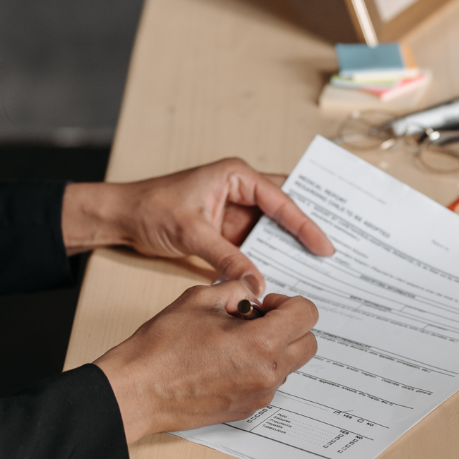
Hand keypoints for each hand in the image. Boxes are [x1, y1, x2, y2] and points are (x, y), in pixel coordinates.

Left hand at [62, 157, 333, 298]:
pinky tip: (285, 276)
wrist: (122, 217)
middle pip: (284, 211)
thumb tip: (256, 282)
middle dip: (307, 231)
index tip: (325, 247)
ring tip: (318, 271)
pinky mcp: (227, 231)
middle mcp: (240, 189)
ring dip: (290, 249)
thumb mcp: (191, 233)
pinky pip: (256, 245)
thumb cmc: (150, 209)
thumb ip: (226, 257)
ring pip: (272, 231)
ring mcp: (234, 211)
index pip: (280, 199)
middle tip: (337, 256)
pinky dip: (269, 259)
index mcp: (236, 175)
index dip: (305, 224)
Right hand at [94, 280, 318, 442]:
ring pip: (289, 364)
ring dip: (274, 347)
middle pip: (308, 343)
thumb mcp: (200, 298)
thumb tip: (252, 294)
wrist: (139, 389)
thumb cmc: (163, 344)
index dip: (286, 302)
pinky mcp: (247, 410)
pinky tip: (224, 360)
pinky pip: (269, 383)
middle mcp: (268, 374)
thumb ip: (236, 289)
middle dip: (288, 325)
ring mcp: (259, 396)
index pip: (307, 315)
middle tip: (253, 319)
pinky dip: (258, 367)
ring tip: (232, 340)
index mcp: (261, 343)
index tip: (262, 305)